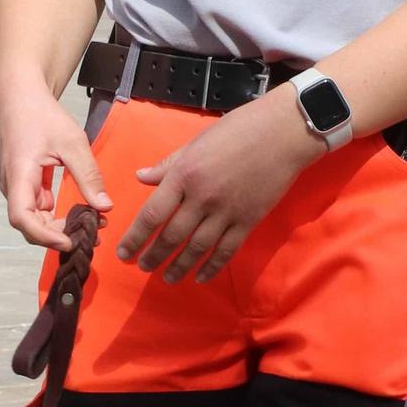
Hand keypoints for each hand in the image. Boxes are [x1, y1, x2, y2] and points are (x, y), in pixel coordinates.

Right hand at [0, 80, 112, 250]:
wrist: (20, 97)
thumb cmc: (42, 115)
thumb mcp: (72, 143)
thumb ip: (89, 176)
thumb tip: (105, 207)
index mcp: (19, 175)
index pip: (22, 217)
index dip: (44, 235)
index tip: (68, 242)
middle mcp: (12, 186)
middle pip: (29, 224)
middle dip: (58, 235)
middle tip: (91, 237)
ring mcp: (17, 186)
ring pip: (34, 218)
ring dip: (60, 226)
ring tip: (91, 225)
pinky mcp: (25, 184)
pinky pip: (38, 207)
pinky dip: (57, 214)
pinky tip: (81, 210)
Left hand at [116, 89, 317, 283]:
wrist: (283, 132)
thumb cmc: (238, 129)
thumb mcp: (197, 142)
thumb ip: (168, 165)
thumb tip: (140, 177)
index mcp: (185, 174)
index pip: (152, 214)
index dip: (136, 237)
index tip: (124, 252)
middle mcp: (202, 197)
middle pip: (172, 236)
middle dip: (154, 256)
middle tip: (142, 268)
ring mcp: (227, 212)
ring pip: (197, 248)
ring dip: (179, 266)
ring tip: (167, 278)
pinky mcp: (248, 221)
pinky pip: (226, 250)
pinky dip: (212, 266)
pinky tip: (201, 277)